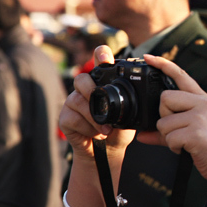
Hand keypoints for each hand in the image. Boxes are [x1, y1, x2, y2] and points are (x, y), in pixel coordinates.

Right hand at [59, 46, 136, 160]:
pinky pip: (73, 117)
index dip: (100, 55)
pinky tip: (95, 134)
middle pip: (82, 79)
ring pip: (78, 100)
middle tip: (103, 105)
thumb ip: (131, 101)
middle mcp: (85, 89)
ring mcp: (73, 102)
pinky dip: (87, 128)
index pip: (99, 61)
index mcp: (102, 84)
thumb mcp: (131, 114)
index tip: (104, 56)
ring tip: (106, 130)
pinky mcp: (65, 117)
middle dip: (92, 91)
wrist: (110, 151)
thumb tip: (141, 94)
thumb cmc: (119, 129)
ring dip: (94, 118)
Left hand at [137, 54, 206, 182]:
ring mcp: (200, 117)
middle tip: (178, 129)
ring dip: (168, 137)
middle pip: (165, 99)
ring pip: (164, 122)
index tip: (149, 57)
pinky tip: (186, 149)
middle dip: (164, 117)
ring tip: (184, 142)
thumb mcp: (191, 131)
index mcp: (202, 98)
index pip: (180, 75)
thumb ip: (165, 131)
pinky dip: (173, 147)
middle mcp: (202, 103)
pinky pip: (169, 137)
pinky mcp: (196, 133)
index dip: (163, 65)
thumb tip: (141, 135)